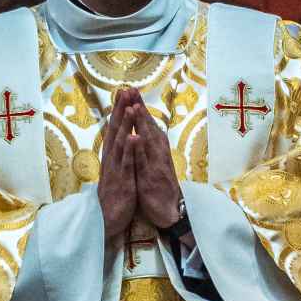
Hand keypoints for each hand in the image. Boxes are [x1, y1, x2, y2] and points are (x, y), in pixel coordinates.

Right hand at [97, 88, 138, 241]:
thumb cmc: (114, 196)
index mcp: (111, 156)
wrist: (107, 220)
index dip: (119, 111)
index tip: (124, 93)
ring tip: (129, 108)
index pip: (115, 128)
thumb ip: (117, 155)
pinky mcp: (122, 181)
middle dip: (120, 110)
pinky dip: (130, 150)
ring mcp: (115, 169)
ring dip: (125, 125)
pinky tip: (134, 137)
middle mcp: (111, 159)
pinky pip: (126, 163)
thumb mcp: (116, 171)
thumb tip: (119, 140)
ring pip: (119, 143)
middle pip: (114, 130)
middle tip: (125, 90)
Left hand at [128, 94, 184, 229]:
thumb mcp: (153, 163)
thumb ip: (149, 147)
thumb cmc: (160, 186)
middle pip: (148, 127)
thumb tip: (143, 131)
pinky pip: (145, 161)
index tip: (131, 91)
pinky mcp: (151, 177)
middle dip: (140, 108)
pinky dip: (140, 149)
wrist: (169, 211)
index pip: (146, 124)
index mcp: (156, 149)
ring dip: (141, 124)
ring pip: (148, 141)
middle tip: (132, 90)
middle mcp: (157, 153)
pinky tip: (135, 137)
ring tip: (134, 106)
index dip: (139, 108)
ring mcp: (155, 164)